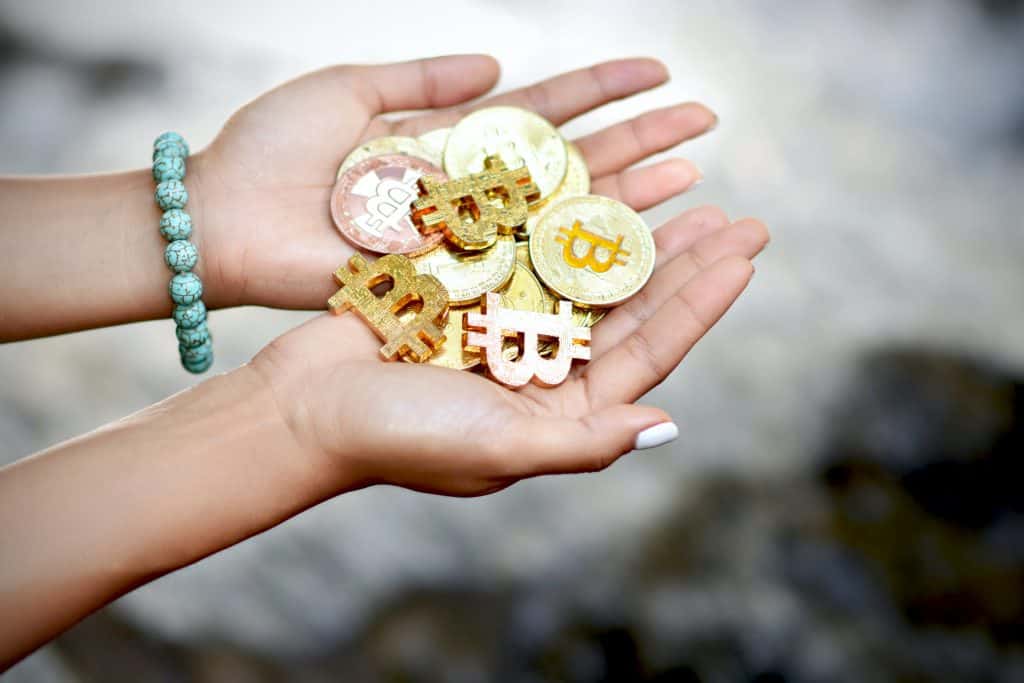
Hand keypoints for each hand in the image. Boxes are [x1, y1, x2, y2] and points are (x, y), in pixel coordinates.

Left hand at [190, 54, 715, 308]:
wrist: (222, 225)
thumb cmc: (269, 153)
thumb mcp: (348, 91)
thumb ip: (423, 76)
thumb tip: (497, 62)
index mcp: (451, 140)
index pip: (545, 110)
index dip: (603, 90)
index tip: (659, 71)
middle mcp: (473, 193)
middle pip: (573, 161)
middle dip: (640, 141)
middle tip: (706, 125)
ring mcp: (469, 240)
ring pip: (564, 216)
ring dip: (631, 195)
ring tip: (695, 179)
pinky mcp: (453, 281)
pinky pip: (526, 269)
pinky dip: (578, 257)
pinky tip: (636, 244)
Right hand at [250, 204, 767, 496]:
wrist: (302, 406)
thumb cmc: (397, 439)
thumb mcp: (497, 449)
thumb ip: (582, 441)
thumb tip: (665, 425)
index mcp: (558, 411)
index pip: (647, 351)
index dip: (699, 303)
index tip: (743, 257)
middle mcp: (542, 367)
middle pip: (630, 306)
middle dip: (685, 262)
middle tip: (738, 219)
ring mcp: (507, 324)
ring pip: (587, 269)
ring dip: (636, 231)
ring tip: (685, 189)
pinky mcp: (469, 289)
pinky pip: (529, 244)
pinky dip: (564, 215)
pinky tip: (600, 181)